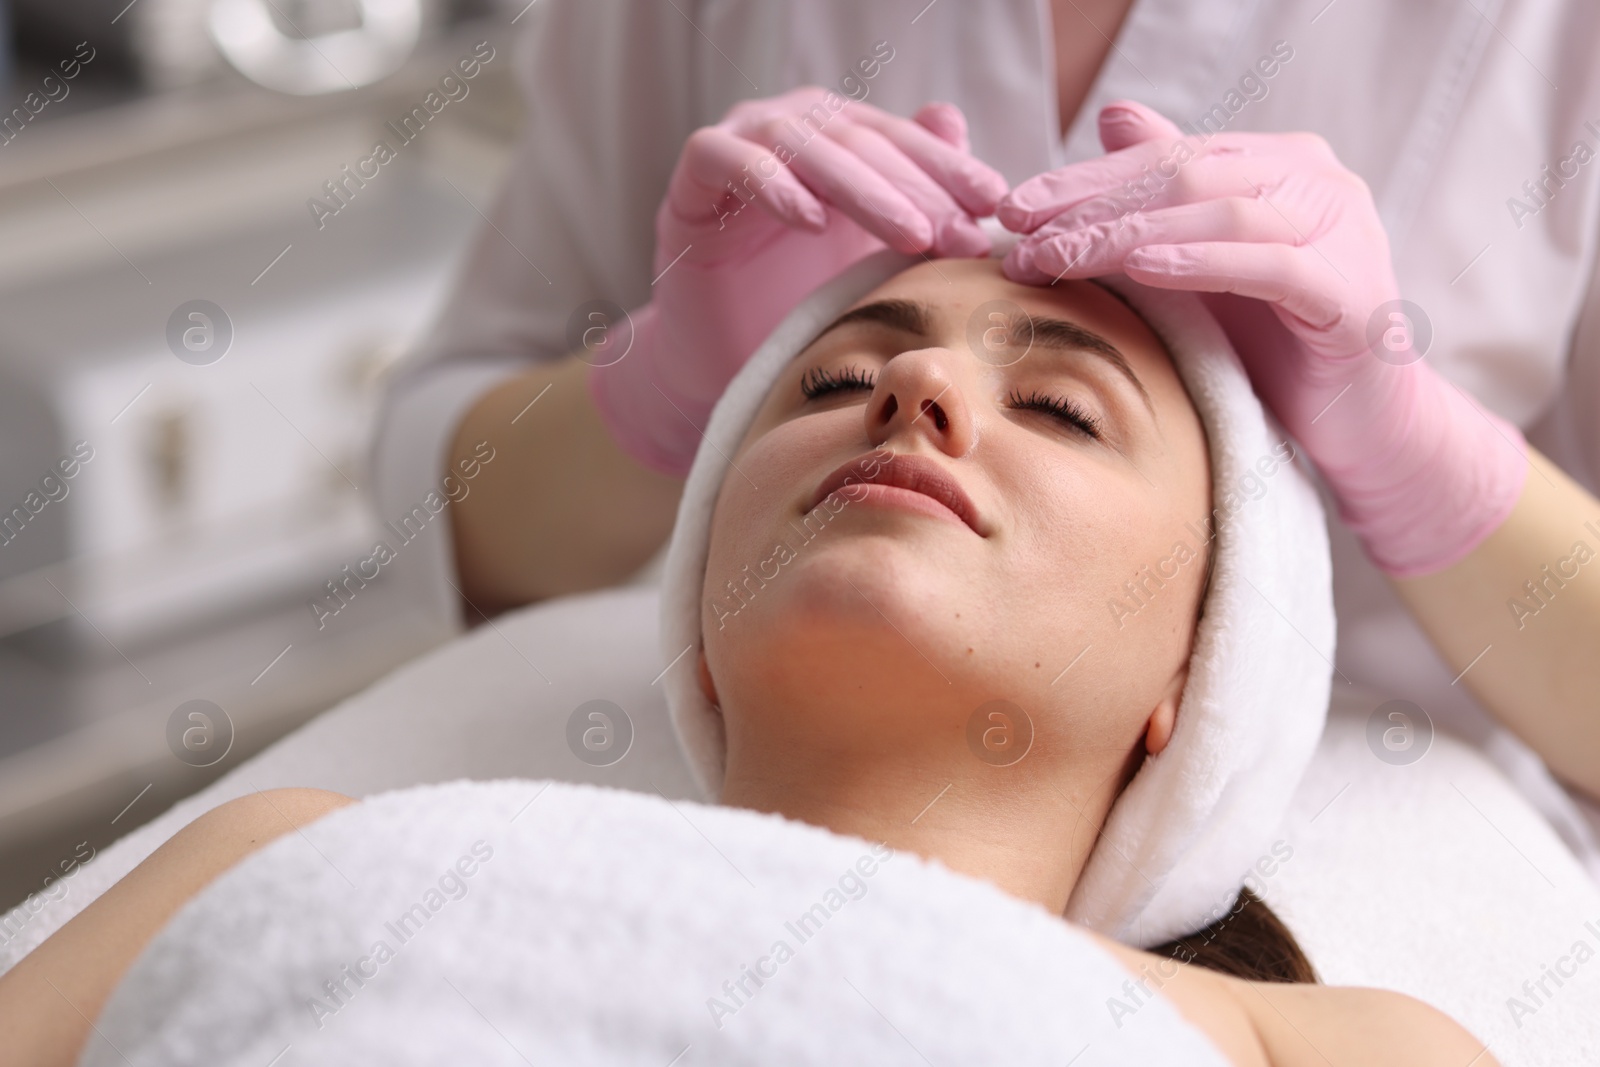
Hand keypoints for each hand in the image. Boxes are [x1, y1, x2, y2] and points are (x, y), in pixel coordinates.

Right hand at [589, 87, 1008, 475]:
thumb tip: (952, 119)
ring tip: (907, 235)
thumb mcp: (870, 255)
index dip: (948, 169)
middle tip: (959, 235)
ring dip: (860, 188)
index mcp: (836, 134)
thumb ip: (912, 193)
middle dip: (914, 189)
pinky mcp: (689, 183)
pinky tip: (812, 220)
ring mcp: (735, 145)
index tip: (995, 205)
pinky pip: (727, 162)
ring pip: (802, 144)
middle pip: (858, 141)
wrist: (721, 358)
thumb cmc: (799, 302)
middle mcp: (788, 127)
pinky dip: (770, 184)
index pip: (900, 140)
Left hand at [994, 100, 1527, 577]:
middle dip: (1094, 204)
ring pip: (1221, 211)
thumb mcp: (1207, 266)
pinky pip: (1270, 265)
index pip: (1168, 157)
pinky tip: (1142, 269)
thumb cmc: (1277, 343)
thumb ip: (1167, 197)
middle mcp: (1321, 183)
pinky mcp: (1352, 294)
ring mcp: (1345, 233)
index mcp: (1283, 164)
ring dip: (1127, 233)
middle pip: (1187, 176)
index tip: (1014, 208)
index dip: (1086, 177)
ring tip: (1058, 258)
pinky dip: (1201, 260)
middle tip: (1021, 235)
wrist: (1361, 423)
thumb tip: (1111, 118)